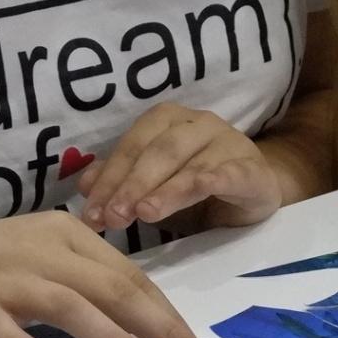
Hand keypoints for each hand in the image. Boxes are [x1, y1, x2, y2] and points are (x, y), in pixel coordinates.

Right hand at [0, 213, 208, 337]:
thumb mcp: (38, 256)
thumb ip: (83, 278)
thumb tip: (141, 316)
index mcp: (63, 235)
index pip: (128, 275)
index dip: (166, 312)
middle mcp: (39, 251)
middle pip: (111, 286)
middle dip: (157, 326)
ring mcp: (3, 278)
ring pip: (68, 304)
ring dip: (110, 336)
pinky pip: (2, 326)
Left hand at [78, 104, 286, 232]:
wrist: (252, 192)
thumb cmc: (194, 185)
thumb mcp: (152, 186)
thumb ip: (120, 182)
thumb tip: (85, 185)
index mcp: (167, 120)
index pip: (132, 146)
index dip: (109, 179)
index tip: (91, 213)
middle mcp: (198, 123)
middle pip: (159, 151)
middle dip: (131, 185)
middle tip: (113, 218)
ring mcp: (228, 143)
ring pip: (192, 164)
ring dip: (166, 190)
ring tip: (144, 214)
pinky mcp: (253, 169)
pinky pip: (232, 173)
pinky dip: (215, 179)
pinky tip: (199, 190)